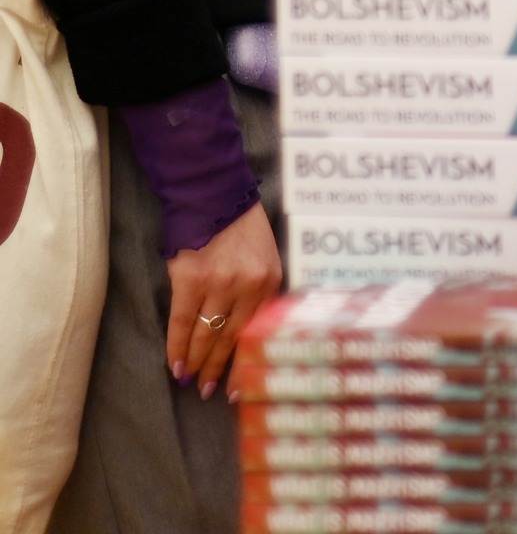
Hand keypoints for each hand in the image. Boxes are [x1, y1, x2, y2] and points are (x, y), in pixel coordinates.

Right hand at [166, 200, 280, 399]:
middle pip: (230, 337)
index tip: (238, 388)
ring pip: (204, 334)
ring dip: (196, 362)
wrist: (214, 197)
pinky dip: (176, 347)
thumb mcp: (265, 256)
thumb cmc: (240, 227)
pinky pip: (181, 323)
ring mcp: (218, 284)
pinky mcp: (190, 281)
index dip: (244, 361)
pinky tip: (175, 364)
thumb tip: (248, 330)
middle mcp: (247, 285)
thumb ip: (259, 289)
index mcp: (269, 280)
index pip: (257, 331)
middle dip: (218, 368)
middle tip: (209, 391)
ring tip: (190, 380)